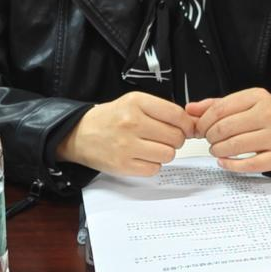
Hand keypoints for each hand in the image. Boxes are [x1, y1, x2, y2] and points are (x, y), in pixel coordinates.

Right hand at [57, 91, 194, 176]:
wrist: (79, 134)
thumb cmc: (111, 118)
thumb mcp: (134, 102)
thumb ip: (162, 110)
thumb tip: (191, 125)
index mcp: (137, 102)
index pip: (177, 115)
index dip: (187, 124)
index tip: (187, 128)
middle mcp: (132, 122)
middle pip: (176, 137)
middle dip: (176, 139)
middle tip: (165, 138)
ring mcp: (127, 145)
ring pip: (168, 154)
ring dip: (165, 152)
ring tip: (152, 147)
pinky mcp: (123, 165)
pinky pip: (154, 169)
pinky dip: (152, 165)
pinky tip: (142, 156)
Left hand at [186, 88, 270, 172]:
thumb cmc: (262, 118)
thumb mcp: (240, 105)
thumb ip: (214, 106)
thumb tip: (190, 109)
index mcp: (258, 97)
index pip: (220, 109)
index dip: (203, 121)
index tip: (199, 129)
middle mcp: (270, 114)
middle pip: (225, 128)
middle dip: (210, 137)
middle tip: (209, 140)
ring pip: (234, 146)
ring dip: (218, 151)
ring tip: (216, 149)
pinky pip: (248, 164)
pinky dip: (230, 165)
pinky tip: (224, 161)